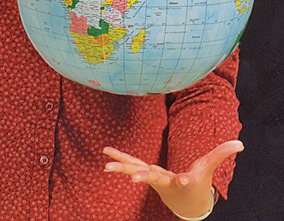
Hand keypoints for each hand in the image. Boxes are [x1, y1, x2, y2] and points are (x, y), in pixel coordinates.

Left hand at [103, 140, 243, 218]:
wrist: (185, 203)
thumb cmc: (197, 183)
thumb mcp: (209, 169)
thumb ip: (221, 154)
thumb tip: (239, 143)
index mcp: (182, 181)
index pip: (184, 181)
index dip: (185, 180)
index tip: (185, 179)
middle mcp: (164, 181)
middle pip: (153, 178)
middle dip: (143, 177)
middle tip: (132, 180)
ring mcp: (152, 177)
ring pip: (136, 171)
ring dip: (122, 167)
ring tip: (106, 165)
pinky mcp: (145, 172)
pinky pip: (130, 163)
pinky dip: (120, 158)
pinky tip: (106, 155)